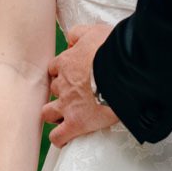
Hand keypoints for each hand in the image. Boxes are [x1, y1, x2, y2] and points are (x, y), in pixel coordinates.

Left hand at [42, 22, 119, 145]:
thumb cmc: (114, 50)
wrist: (124, 70)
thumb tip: (71, 38)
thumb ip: (80, 33)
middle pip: (52, 90)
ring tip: (68, 117)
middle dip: (60, 93)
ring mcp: (67, 105)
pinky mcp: (76, 123)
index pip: (55, 69)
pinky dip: (60, 138)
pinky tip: (65, 139)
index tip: (75, 76)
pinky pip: (58, 136)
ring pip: (48, 113)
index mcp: (66, 63)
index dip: (64, 73)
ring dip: (55, 115)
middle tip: (76, 96)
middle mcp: (62, 84)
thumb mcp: (96, 31)